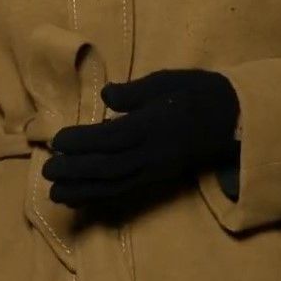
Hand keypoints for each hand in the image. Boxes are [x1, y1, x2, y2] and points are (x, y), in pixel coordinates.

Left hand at [42, 69, 239, 208]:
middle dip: (76, 170)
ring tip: (55, 193)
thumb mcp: (167, 82)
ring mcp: (156, 168)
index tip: (58, 140)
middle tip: (47, 168)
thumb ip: (135, 92)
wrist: (233, 119)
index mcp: (154, 126)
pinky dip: (100, 195)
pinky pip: (125, 190)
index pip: (112, 137)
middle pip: (109, 166)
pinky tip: (80, 198)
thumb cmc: (197, 93)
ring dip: (83, 190)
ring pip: (115, 184)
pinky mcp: (158, 178)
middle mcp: (153, 153)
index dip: (83, 141)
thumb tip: (106, 97)